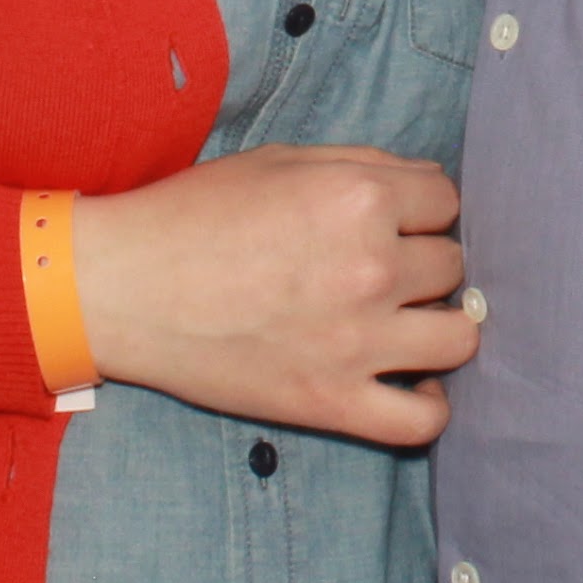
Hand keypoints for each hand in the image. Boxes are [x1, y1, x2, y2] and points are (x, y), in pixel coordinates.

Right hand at [69, 145, 479, 446]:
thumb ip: (362, 165)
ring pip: (459, 337)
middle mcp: (372, 267)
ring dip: (438, 325)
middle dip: (422, 262)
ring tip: (404, 322)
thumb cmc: (193, 215)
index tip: (390, 224)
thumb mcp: (280, 162)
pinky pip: (422, 420)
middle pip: (452, 265)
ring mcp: (357, 342)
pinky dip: (428, 404)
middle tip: (377, 271)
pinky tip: (408, 383)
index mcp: (361, 198)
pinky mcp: (332, 401)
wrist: (123, 287)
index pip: (446, 201)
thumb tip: (424, 187)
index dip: (418, 210)